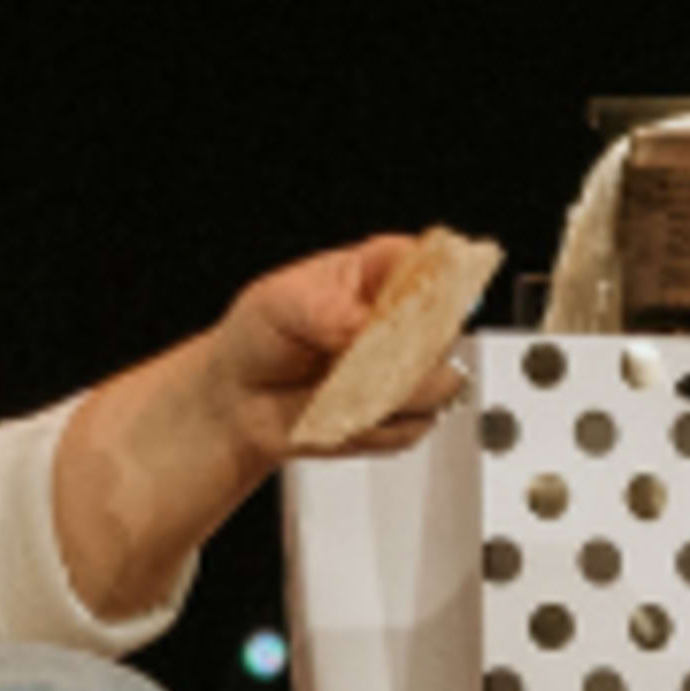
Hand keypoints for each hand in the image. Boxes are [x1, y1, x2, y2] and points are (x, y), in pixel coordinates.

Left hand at [208, 234, 465, 464]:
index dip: (436, 281)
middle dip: (401, 350)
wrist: (243, 399)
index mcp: (384, 272)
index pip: (435, 262)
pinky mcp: (409, 415)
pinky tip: (340, 413)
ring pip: (438, 384)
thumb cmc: (262, 337)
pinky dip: (373, 428)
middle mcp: (409, 319)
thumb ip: (329, 311)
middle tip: (352, 355)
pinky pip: (414, 426)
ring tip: (336, 390)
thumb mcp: (281, 304)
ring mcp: (413, 369)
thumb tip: (365, 327)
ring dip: (385, 395)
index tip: (407, 306)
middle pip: (446, 328)